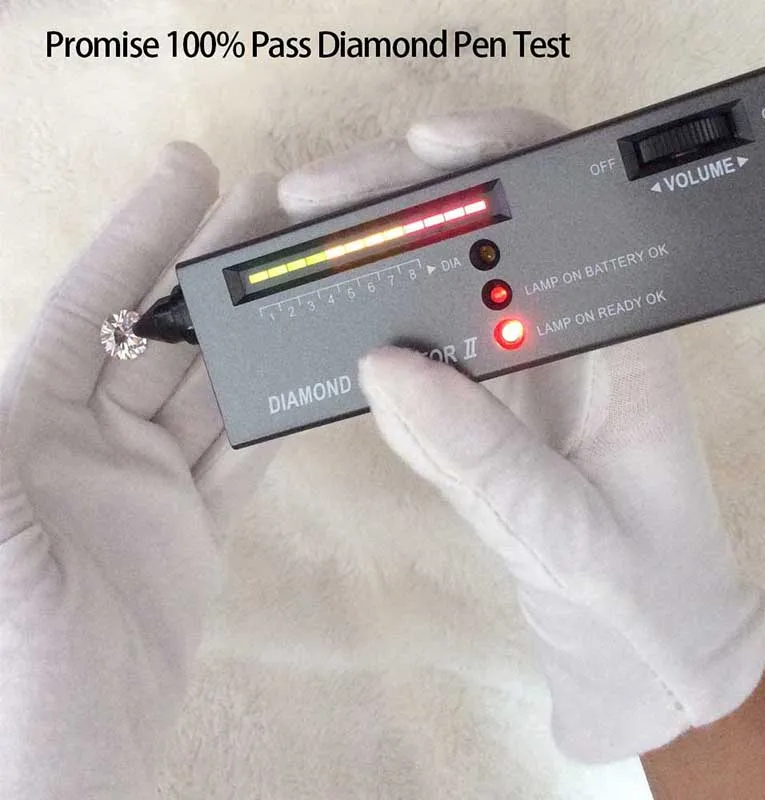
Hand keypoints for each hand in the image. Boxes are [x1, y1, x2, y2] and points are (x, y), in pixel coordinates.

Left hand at [0, 144, 285, 797]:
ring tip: (302, 276)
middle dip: (214, 269)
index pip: (92, 303)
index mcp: (23, 419)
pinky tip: (303, 373)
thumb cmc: (2, 643)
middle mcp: (86, 439)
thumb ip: (8, 426)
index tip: (191, 172)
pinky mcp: (193, 528)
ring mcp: (146, 483)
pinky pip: (241, 459)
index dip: (139, 235)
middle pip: (165, 335)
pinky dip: (272, 414)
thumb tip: (49, 329)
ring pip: (213, 390)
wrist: (58, 754)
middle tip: (273, 208)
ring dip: (255, 335)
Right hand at [280, 112, 764, 761]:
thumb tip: (383, 367)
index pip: (564, 208)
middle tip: (310, 206)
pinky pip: (426, 354)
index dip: (493, 157)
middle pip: (485, 232)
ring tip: (302, 260)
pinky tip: (331, 331)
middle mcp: (571, 338)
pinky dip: (377, 333)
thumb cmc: (639, 590)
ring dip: (376, 265)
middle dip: (401, 202)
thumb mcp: (565, 531)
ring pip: (445, 286)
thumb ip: (481, 455)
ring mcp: (525, 370)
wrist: (642, 646)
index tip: (418, 150)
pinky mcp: (490, 406)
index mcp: (620, 341)